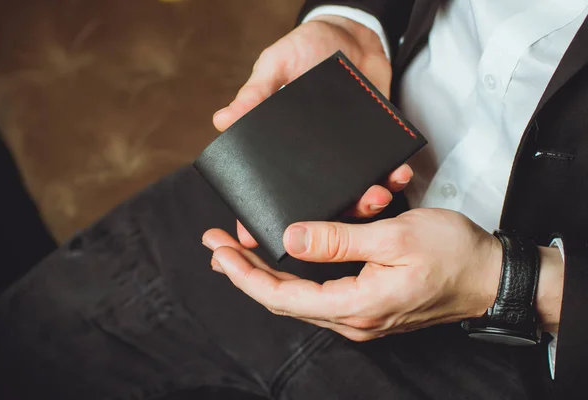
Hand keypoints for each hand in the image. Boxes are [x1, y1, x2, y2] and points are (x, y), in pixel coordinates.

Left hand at [202, 209, 504, 340]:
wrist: (488, 276)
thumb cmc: (451, 253)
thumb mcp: (393, 236)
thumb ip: (339, 239)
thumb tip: (291, 238)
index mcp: (356, 304)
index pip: (281, 296)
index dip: (244, 273)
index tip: (218, 249)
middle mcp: (352, 319)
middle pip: (282, 300)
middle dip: (244, 272)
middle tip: (216, 245)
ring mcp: (359, 317)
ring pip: (296, 300)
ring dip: (263, 276)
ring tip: (235, 254)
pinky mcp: (366, 307)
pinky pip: (315, 297)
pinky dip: (289, 279)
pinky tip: (277, 264)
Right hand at [212, 16, 411, 247]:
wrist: (353, 35)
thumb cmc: (307, 48)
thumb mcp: (276, 65)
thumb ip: (256, 91)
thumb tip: (223, 119)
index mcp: (287, 149)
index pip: (271, 187)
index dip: (261, 212)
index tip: (256, 235)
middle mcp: (316, 162)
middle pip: (318, 201)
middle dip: (327, 219)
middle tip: (333, 223)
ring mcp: (347, 158)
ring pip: (354, 194)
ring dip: (365, 202)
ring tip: (375, 197)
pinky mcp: (375, 148)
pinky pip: (385, 170)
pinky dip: (394, 177)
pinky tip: (398, 174)